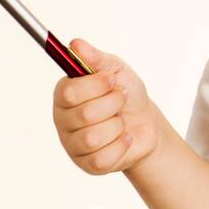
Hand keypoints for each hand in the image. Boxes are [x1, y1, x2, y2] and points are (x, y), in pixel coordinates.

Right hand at [51, 38, 159, 175]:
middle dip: (112, 105)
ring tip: (120, 121)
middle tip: (121, 100)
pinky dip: (121, 146)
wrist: (145, 122)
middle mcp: (63, 119)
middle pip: (84, 115)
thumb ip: (96, 59)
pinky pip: (102, 158)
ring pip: (93, 138)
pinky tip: (124, 138)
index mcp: (64, 94)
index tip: (113, 80)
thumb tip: (76, 44)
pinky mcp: (87, 164)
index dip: (97, 86)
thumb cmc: (126, 95)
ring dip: (117, 126)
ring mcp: (72, 144)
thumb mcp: (116, 70)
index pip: (69, 92)